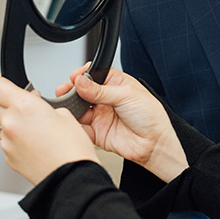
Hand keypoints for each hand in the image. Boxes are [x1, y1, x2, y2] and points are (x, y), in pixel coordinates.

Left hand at [0, 75, 99, 184]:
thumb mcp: (64, 114)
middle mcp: (10, 124)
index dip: (0, 82)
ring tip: (37, 129)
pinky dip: (18, 140)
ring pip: (2, 124)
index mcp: (23, 107)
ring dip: (14, 122)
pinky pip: (9, 142)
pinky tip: (36, 144)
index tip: (6, 83)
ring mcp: (7, 143)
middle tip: (26, 104)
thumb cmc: (72, 150)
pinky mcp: (9, 158)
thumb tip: (36, 107)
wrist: (71, 179)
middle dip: (7, 101)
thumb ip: (43, 106)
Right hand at [69, 69, 188, 182]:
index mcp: (116, 83)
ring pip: (79, 108)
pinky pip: (80, 128)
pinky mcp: (96, 132)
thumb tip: (81, 82)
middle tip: (65, 91)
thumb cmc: (150, 116)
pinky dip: (73, 125)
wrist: (154, 144)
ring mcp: (100, 115)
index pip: (94, 74)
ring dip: (71, 106)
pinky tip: (72, 121)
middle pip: (82, 91)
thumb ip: (101, 90)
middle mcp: (106, 98)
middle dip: (71, 90)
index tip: (74, 77)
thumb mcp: (127, 95)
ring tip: (68, 106)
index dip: (82, 74)